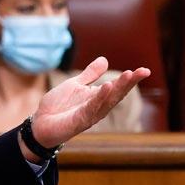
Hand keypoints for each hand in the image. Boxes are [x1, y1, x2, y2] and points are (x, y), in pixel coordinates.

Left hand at [30, 57, 148, 148]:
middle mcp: (97, 108)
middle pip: (117, 95)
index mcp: (97, 98)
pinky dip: (100, 98)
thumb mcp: (75, 85)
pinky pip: (91, 108)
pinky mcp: (79, 122)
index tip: (144, 70)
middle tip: (142, 71)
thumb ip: (90, 74)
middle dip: (129, 83)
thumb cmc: (58, 106)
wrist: (40, 124)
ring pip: (107, 101)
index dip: (130, 80)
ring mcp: (89, 115)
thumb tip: (105, 60)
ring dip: (118, 89)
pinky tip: (107, 86)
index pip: (118, 88)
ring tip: (128, 75)